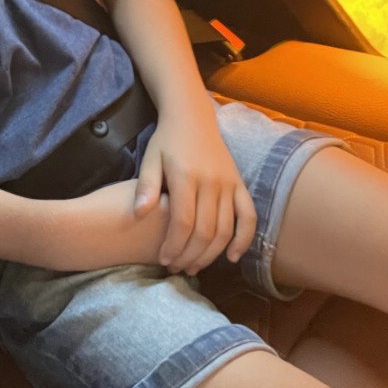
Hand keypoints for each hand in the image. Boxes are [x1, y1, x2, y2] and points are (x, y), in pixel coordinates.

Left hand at [134, 95, 256, 274]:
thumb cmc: (166, 141)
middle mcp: (211, 182)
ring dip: (211, 254)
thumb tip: (138, 214)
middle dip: (190, 256)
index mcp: (186, 176)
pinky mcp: (240, 184)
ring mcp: (229, 183)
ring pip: (226, 229)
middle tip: (177, 269)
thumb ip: (145, 187)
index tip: (164, 261)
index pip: (183, 222)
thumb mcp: (150, 159)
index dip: (174, 246)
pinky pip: (249, 216)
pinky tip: (232, 257)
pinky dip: (244, 239)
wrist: (192, 118)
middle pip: (205, 231)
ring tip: (194, 267)